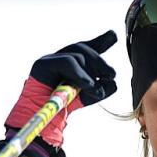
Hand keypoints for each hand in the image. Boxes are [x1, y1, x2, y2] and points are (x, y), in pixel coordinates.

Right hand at [4, 30, 117, 150]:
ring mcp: (50, 59)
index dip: (100, 41)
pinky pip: (67, 63)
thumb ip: (102, 88)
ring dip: (90, 75)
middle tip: (112, 74)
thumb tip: (113, 82)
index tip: (113, 36)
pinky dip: (80, 74)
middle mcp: (59, 58)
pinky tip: (88, 85)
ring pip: (77, 56)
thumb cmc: (64, 109)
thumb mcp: (88, 96)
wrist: (44, 121)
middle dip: (100, 61)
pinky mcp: (43, 64)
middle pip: (83, 49)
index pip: (85, 48)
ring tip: (96, 91)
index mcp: (71, 64)